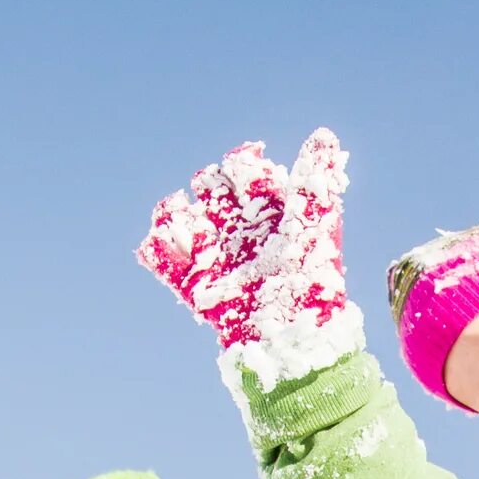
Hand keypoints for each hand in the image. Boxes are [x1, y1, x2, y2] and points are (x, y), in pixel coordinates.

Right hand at [139, 131, 359, 379]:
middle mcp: (241, 232)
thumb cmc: (313, 286)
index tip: (250, 166)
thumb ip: (315, 183)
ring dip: (177, 212)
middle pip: (212, 191)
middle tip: (218, 193)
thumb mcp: (316, 229)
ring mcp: (217, 259)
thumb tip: (324, 134)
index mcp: (271, 214)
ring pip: (186, 223)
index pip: (249, 173)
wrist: (294, 343)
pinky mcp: (198, 290)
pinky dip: (157, 252)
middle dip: (210, 184)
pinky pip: (168, 267)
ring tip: (179, 211)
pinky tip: (154, 240)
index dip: (245, 165)